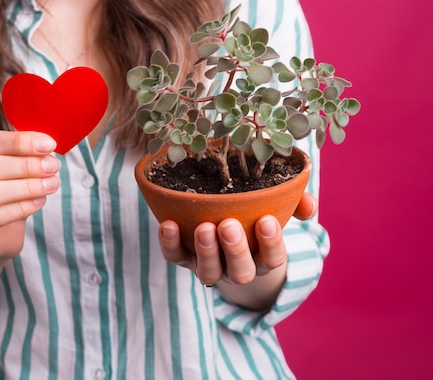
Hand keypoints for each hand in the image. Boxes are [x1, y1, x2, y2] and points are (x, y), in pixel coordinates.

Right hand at [0, 130, 60, 258]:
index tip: (49, 145)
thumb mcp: (11, 167)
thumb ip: (23, 153)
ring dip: (26, 187)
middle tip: (53, 166)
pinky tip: (39, 202)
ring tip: (52, 184)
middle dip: (25, 165)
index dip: (19, 142)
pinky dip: (20, 208)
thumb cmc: (5, 192)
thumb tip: (46, 145)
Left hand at [157, 192, 317, 307]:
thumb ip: (296, 205)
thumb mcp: (278, 209)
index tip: (267, 221)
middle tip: (228, 225)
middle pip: (240, 271)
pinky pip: (175, 258)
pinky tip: (167, 224)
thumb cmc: (255, 217)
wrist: (224, 229)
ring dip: (205, 251)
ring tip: (204, 227)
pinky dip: (169, 244)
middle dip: (234, 250)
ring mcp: (209, 266)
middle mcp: (237, 268)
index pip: (272, 259)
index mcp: (263, 258)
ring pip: (208, 272)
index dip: (271, 243)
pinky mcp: (183, 259)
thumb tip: (309, 204)